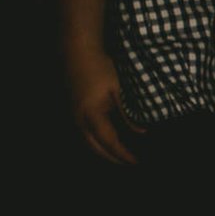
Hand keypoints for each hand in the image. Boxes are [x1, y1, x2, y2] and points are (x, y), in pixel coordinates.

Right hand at [64, 38, 140, 164]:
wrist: (77, 52)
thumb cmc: (100, 67)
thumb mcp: (118, 90)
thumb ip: (127, 113)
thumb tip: (141, 132)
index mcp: (92, 115)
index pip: (110, 142)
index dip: (123, 154)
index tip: (136, 162)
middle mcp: (80, 120)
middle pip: (95, 148)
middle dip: (112, 158)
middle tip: (129, 163)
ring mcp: (74, 116)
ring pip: (88, 142)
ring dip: (103, 152)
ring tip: (119, 156)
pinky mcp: (73, 111)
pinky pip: (84, 133)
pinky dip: (96, 141)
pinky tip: (106, 141)